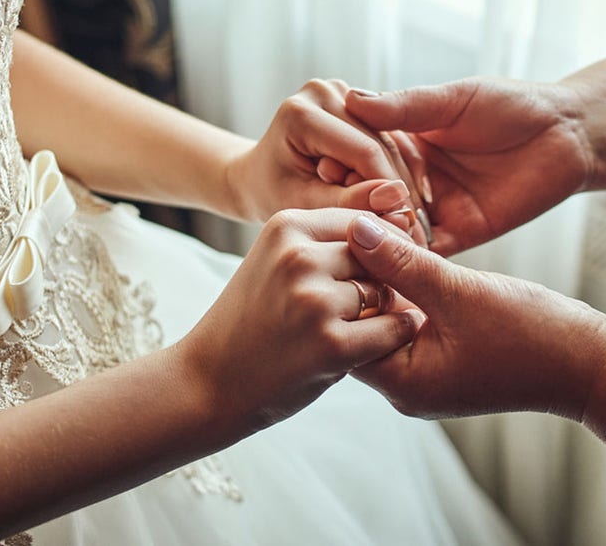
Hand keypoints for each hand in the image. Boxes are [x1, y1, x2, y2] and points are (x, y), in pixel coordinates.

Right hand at [175, 209, 423, 433]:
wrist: (207, 383)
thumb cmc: (252, 321)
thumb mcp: (277, 262)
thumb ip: (327, 244)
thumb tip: (398, 226)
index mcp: (286, 227)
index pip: (362, 222)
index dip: (376, 250)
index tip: (370, 275)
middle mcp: (299, 258)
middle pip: (377, 257)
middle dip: (378, 282)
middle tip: (355, 310)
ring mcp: (314, 302)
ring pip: (385, 294)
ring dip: (380, 314)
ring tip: (345, 331)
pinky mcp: (331, 345)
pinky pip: (391, 331)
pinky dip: (391, 339)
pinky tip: (368, 348)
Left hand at [224, 80, 427, 243]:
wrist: (259, 174)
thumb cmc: (271, 193)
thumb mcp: (303, 204)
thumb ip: (346, 202)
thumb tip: (396, 201)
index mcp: (302, 113)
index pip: (363, 152)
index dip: (390, 192)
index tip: (409, 228)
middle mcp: (324, 91)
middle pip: (380, 144)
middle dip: (400, 191)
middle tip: (421, 234)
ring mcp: (343, 91)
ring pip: (391, 141)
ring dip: (406, 182)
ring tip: (418, 224)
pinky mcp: (357, 100)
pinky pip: (389, 137)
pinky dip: (400, 169)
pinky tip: (412, 202)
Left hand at [344, 214, 605, 419]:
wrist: (591, 363)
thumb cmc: (532, 335)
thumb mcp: (459, 291)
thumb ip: (403, 262)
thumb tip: (355, 230)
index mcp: (402, 383)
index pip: (341, 332)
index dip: (338, 283)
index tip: (341, 238)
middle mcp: (406, 385)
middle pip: (360, 325)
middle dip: (359, 278)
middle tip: (356, 229)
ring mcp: (425, 373)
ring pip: (386, 318)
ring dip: (385, 279)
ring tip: (382, 232)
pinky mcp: (444, 357)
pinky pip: (411, 319)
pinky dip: (408, 289)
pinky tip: (409, 250)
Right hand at [345, 78, 592, 254]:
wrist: (569, 134)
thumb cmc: (513, 105)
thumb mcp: (453, 100)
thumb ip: (405, 107)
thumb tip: (351, 99)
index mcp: (406, 142)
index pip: (361, 158)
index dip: (342, 164)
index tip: (321, 169)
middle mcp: (415, 179)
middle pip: (373, 198)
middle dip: (355, 206)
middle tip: (335, 214)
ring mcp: (436, 209)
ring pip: (395, 228)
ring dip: (378, 234)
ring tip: (356, 241)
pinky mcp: (462, 234)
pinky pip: (429, 253)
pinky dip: (410, 258)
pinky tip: (390, 260)